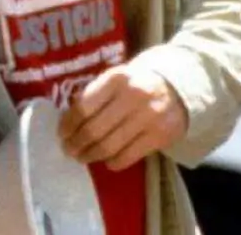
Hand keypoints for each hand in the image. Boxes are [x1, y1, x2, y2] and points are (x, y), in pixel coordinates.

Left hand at [59, 64, 188, 170]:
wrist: (179, 88)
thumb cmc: (138, 83)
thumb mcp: (116, 78)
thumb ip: (95, 93)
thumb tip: (68, 119)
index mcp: (116, 78)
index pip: (84, 107)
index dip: (68, 124)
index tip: (61, 133)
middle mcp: (132, 96)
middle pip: (94, 129)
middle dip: (76, 143)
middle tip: (68, 150)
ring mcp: (148, 117)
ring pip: (109, 146)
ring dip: (91, 155)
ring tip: (82, 157)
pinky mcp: (159, 137)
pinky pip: (128, 156)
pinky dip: (112, 162)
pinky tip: (106, 161)